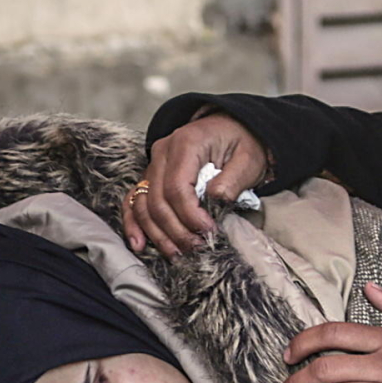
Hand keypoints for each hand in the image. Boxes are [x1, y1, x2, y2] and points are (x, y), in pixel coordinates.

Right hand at [128, 111, 266, 258]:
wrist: (231, 127)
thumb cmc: (241, 142)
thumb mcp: (248, 159)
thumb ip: (232, 180)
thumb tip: (214, 201)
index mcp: (186, 143)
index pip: (178, 188)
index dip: (190, 216)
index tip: (209, 233)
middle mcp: (163, 152)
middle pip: (158, 201)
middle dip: (177, 231)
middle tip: (197, 248)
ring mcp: (153, 164)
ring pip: (144, 205)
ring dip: (158, 234)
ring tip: (176, 254)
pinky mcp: (151, 176)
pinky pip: (134, 201)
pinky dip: (134, 224)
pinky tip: (138, 244)